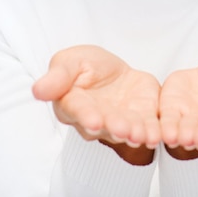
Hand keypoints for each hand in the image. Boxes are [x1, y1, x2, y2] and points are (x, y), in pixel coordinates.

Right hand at [32, 45, 160, 157]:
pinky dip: (153, 132)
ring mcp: (120, 122)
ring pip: (127, 131)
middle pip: (105, 126)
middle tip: (123, 129)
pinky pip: (148, 127)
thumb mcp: (69, 62)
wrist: (110, 70)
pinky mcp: (142, 118)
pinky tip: (159, 133)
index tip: (94, 120)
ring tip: (143, 134)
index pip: (78, 112)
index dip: (86, 116)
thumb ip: (58, 77)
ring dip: (135, 134)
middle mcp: (96, 120)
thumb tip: (37, 90)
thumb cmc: (83, 66)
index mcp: (73, 105)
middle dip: (115, 127)